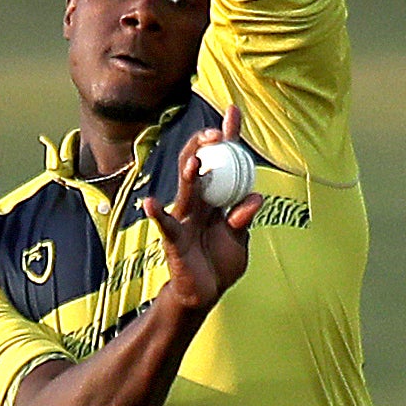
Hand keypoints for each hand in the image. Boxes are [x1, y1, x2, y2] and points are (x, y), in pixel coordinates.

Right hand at [142, 104, 261, 314]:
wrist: (205, 294)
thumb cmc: (220, 263)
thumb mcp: (239, 240)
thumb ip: (244, 218)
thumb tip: (255, 197)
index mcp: (215, 199)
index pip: (222, 161)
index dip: (227, 136)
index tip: (232, 111)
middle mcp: (197, 203)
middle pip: (198, 165)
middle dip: (205, 145)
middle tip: (218, 133)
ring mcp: (184, 218)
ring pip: (185, 190)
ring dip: (189, 174)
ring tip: (195, 161)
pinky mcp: (174, 239)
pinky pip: (164, 224)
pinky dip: (157, 214)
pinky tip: (150, 203)